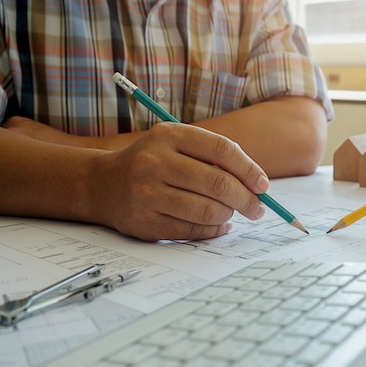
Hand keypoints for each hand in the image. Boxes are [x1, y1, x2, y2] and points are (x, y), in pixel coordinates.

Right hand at [87, 122, 268, 240]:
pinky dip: (213, 230)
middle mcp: (155, 162)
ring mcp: (147, 194)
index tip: (263, 185)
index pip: (222, 149)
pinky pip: (192, 231)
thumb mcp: (175, 143)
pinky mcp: (145, 223)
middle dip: (247, 199)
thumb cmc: (151, 162)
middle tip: (258, 208)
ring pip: (208, 211)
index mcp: (168, 135)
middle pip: (218, 184)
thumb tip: (257, 184)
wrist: (102, 184)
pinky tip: (218, 225)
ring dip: (228, 215)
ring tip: (230, 213)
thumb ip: (212, 156)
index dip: (249, 169)